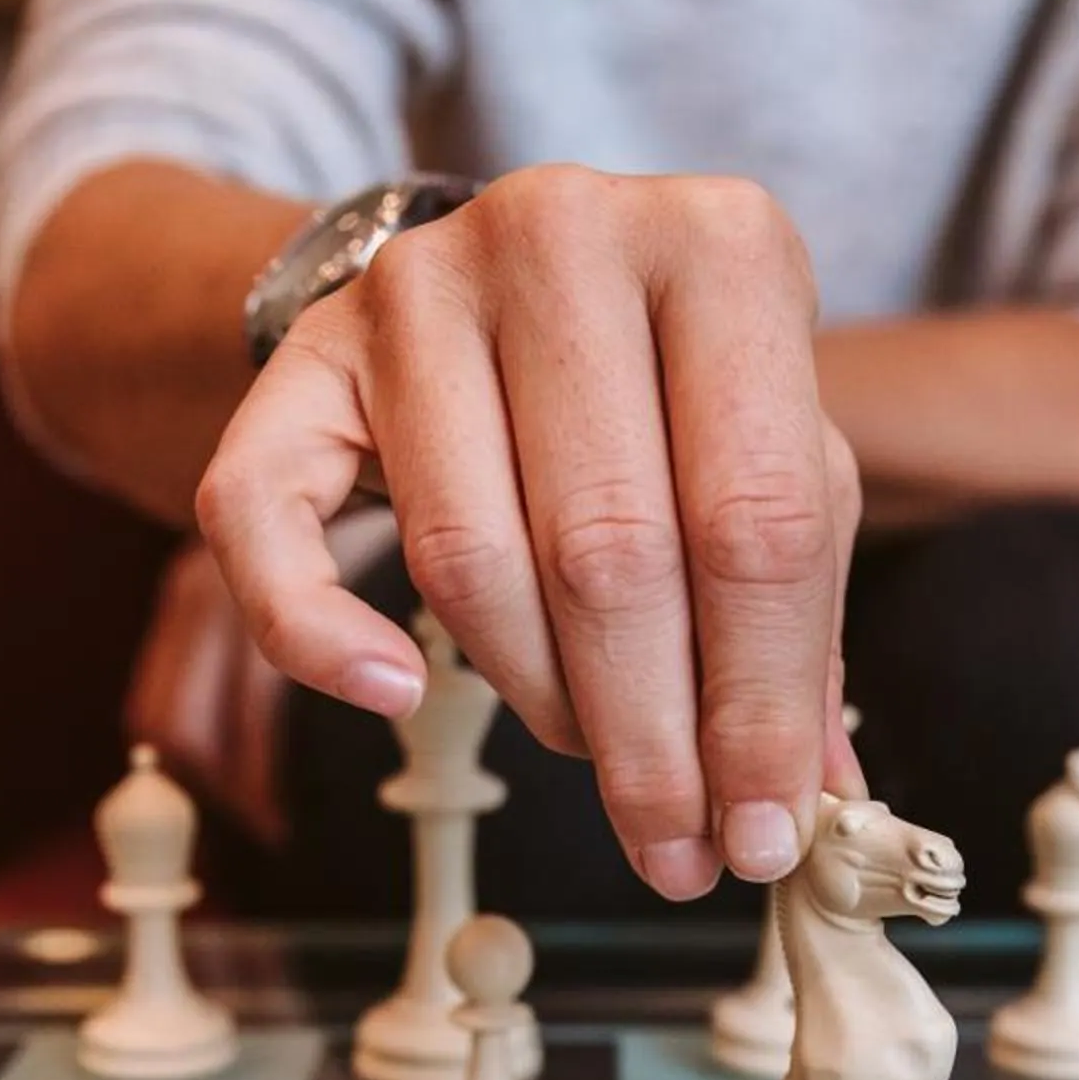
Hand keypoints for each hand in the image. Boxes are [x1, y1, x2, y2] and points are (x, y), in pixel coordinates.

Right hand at [195, 166, 865, 899]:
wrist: (512, 279)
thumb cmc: (672, 389)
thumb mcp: (771, 460)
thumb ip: (799, 616)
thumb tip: (811, 799)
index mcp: (723, 246)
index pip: (760, 518)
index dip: (763, 705)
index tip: (763, 834)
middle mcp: (566, 234)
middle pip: (612, 550)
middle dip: (650, 737)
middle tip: (673, 845)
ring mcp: (420, 287)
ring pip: (468, 559)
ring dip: (538, 698)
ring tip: (591, 751)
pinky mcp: (307, 353)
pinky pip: (267, 520)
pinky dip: (320, 635)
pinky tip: (395, 694)